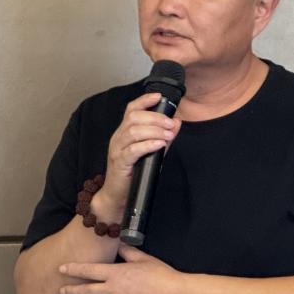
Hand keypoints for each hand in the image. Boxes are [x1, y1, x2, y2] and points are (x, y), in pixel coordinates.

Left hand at [58, 244, 183, 293]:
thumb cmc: (162, 276)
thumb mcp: (144, 259)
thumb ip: (128, 252)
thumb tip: (120, 244)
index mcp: (116, 274)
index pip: (87, 271)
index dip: (73, 269)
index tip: (62, 269)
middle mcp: (112, 291)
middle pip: (84, 291)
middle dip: (70, 291)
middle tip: (62, 291)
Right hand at [96, 92, 181, 209]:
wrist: (117, 196)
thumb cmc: (133, 174)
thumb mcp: (151, 152)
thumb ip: (163, 137)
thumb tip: (176, 122)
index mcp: (124, 132)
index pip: (131, 109)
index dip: (144, 100)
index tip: (159, 97)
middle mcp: (119, 138)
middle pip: (134, 117)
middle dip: (155, 117)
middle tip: (170, 124)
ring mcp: (117, 150)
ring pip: (133, 131)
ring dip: (154, 130)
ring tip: (168, 135)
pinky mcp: (120, 162)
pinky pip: (133, 150)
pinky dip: (148, 144)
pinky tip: (159, 144)